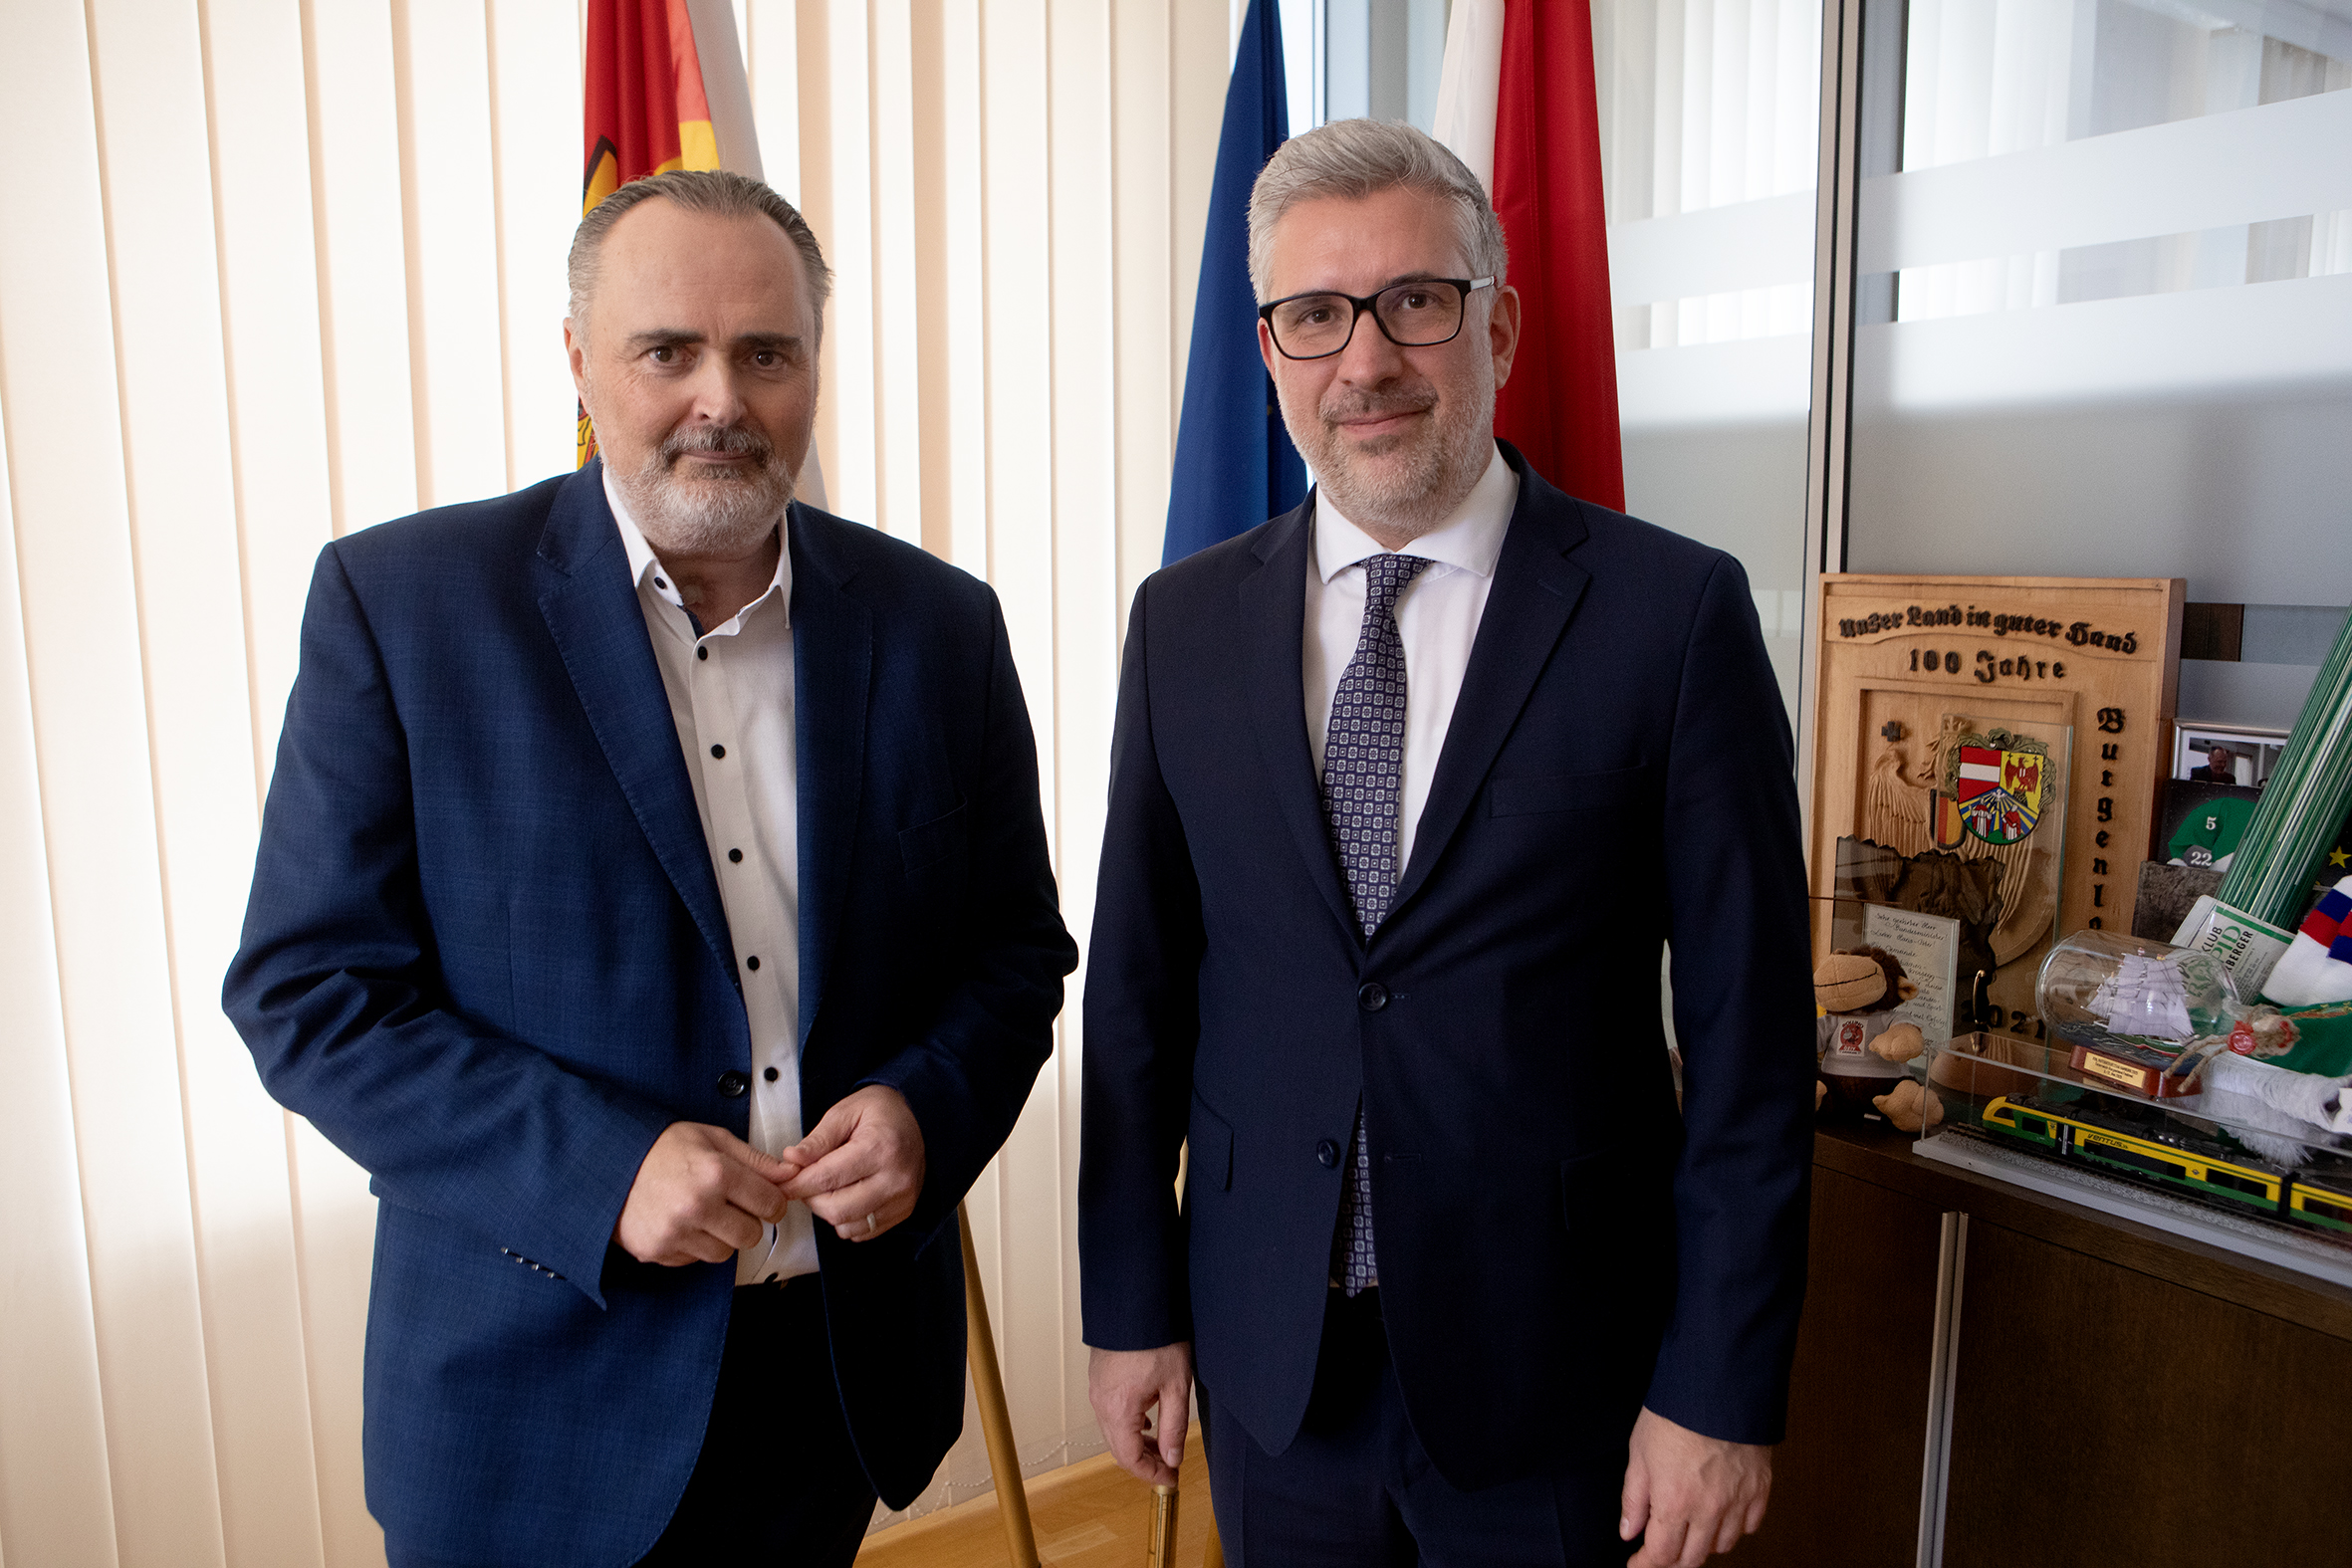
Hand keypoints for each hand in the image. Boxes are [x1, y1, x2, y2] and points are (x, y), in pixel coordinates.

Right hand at [614, 1121, 794, 1265]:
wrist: (608, 1163)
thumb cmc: (661, 1148)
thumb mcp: (712, 1139)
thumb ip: (755, 1159)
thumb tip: (790, 1173)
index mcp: (716, 1173)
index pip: (770, 1204)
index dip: (772, 1202)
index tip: (764, 1200)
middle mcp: (697, 1205)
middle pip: (751, 1235)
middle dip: (747, 1221)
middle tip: (729, 1205)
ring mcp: (675, 1232)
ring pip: (724, 1252)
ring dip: (720, 1236)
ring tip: (701, 1212)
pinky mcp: (657, 1251)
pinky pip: (694, 1259)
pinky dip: (692, 1245)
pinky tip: (680, 1222)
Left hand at [777, 1085, 925, 1240]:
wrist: (920, 1117)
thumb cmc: (882, 1112)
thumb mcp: (845, 1112)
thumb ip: (818, 1140)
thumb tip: (791, 1160)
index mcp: (880, 1148)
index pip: (825, 1179)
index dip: (796, 1184)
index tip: (783, 1183)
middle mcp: (895, 1179)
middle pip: (835, 1209)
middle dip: (811, 1198)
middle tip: (808, 1181)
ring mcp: (902, 1199)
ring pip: (847, 1225)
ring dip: (829, 1211)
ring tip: (831, 1186)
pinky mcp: (903, 1212)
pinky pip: (862, 1232)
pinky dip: (846, 1219)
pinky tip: (848, 1196)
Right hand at [1088, 1343, 1192, 1485]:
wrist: (1135, 1303)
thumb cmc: (1157, 1338)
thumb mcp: (1176, 1386)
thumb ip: (1173, 1427)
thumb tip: (1171, 1458)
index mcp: (1118, 1409)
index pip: (1129, 1458)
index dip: (1151, 1474)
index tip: (1170, 1479)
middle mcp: (1101, 1403)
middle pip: (1118, 1448)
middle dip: (1144, 1462)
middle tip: (1170, 1467)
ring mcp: (1097, 1390)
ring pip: (1113, 1431)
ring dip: (1136, 1444)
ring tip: (1162, 1445)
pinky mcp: (1098, 1379)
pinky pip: (1109, 1413)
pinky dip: (1127, 1426)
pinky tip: (1146, 1421)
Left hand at [1620, 1407, 1772, 1566]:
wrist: (1718, 1385)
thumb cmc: (1675, 1413)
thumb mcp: (1639, 1453)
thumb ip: (1634, 1497)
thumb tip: (1628, 1529)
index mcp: (1674, 1501)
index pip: (1661, 1555)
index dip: (1646, 1565)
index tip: (1637, 1564)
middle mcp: (1708, 1508)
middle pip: (1692, 1559)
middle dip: (1672, 1560)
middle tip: (1661, 1550)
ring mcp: (1737, 1501)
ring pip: (1721, 1546)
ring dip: (1703, 1544)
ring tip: (1689, 1528)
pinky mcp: (1760, 1489)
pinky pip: (1749, 1526)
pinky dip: (1733, 1528)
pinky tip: (1720, 1514)